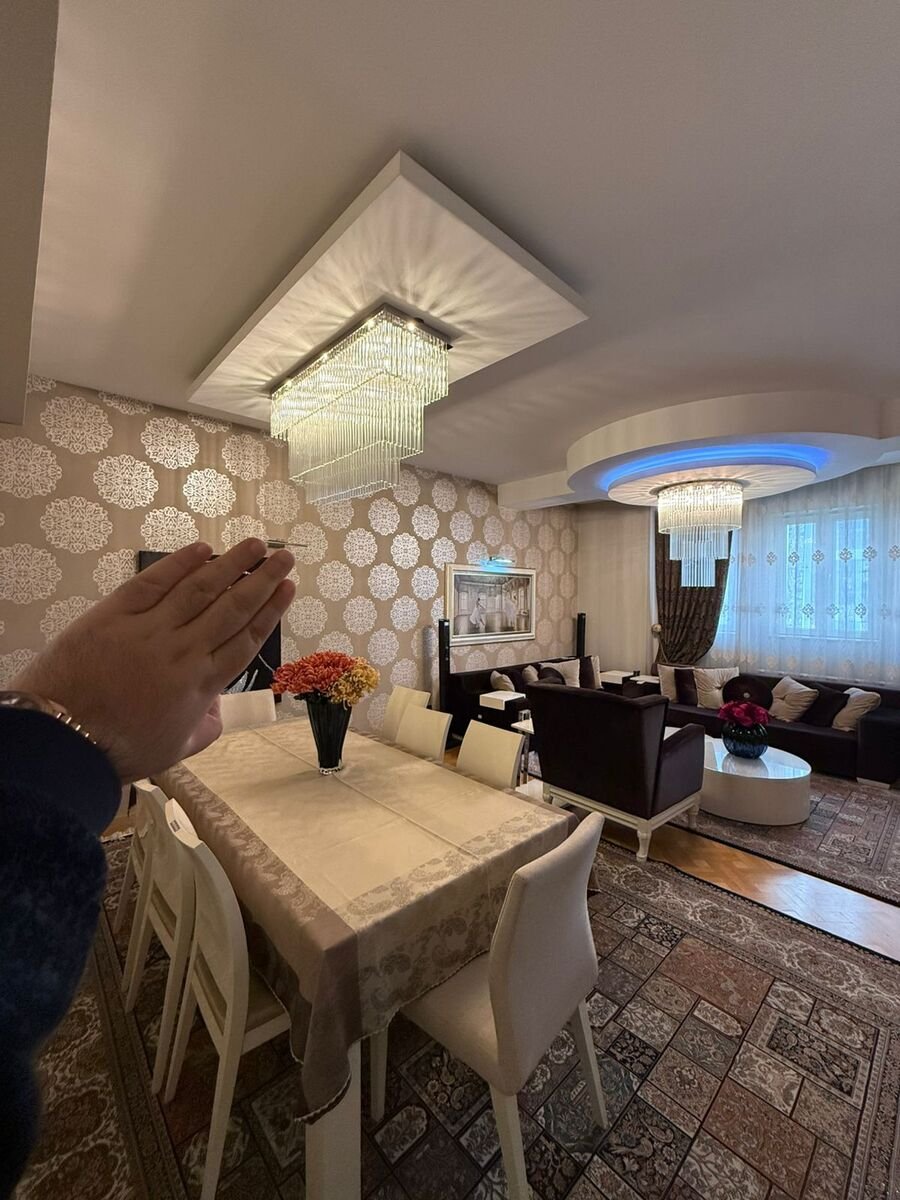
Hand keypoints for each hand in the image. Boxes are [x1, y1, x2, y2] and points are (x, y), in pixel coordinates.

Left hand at [12, 539, 294, 781]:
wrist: (64, 739)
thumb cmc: (119, 749)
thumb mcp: (175, 749)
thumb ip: (205, 728)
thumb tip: (218, 707)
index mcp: (201, 684)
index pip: (246, 639)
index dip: (271, 611)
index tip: (288, 588)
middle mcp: (184, 650)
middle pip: (233, 608)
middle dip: (262, 580)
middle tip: (284, 557)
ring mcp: (150, 629)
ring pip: (200, 588)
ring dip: (231, 564)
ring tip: (254, 544)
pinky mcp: (116, 614)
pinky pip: (154, 582)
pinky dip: (178, 564)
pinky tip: (202, 550)